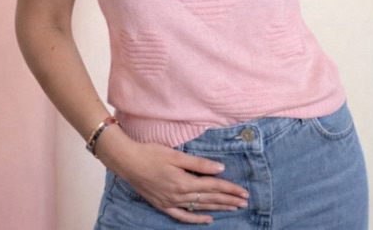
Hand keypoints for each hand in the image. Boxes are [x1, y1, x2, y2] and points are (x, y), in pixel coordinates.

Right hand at [96, 129, 249, 223]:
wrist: (127, 162)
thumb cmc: (151, 153)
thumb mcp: (176, 155)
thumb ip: (199, 164)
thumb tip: (220, 168)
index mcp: (184, 182)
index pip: (213, 186)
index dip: (230, 189)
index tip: (243, 192)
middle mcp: (179, 195)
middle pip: (209, 198)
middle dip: (228, 200)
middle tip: (244, 202)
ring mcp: (170, 202)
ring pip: (199, 207)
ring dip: (218, 208)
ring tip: (233, 208)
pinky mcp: (163, 205)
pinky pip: (183, 215)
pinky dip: (196, 218)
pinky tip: (208, 218)